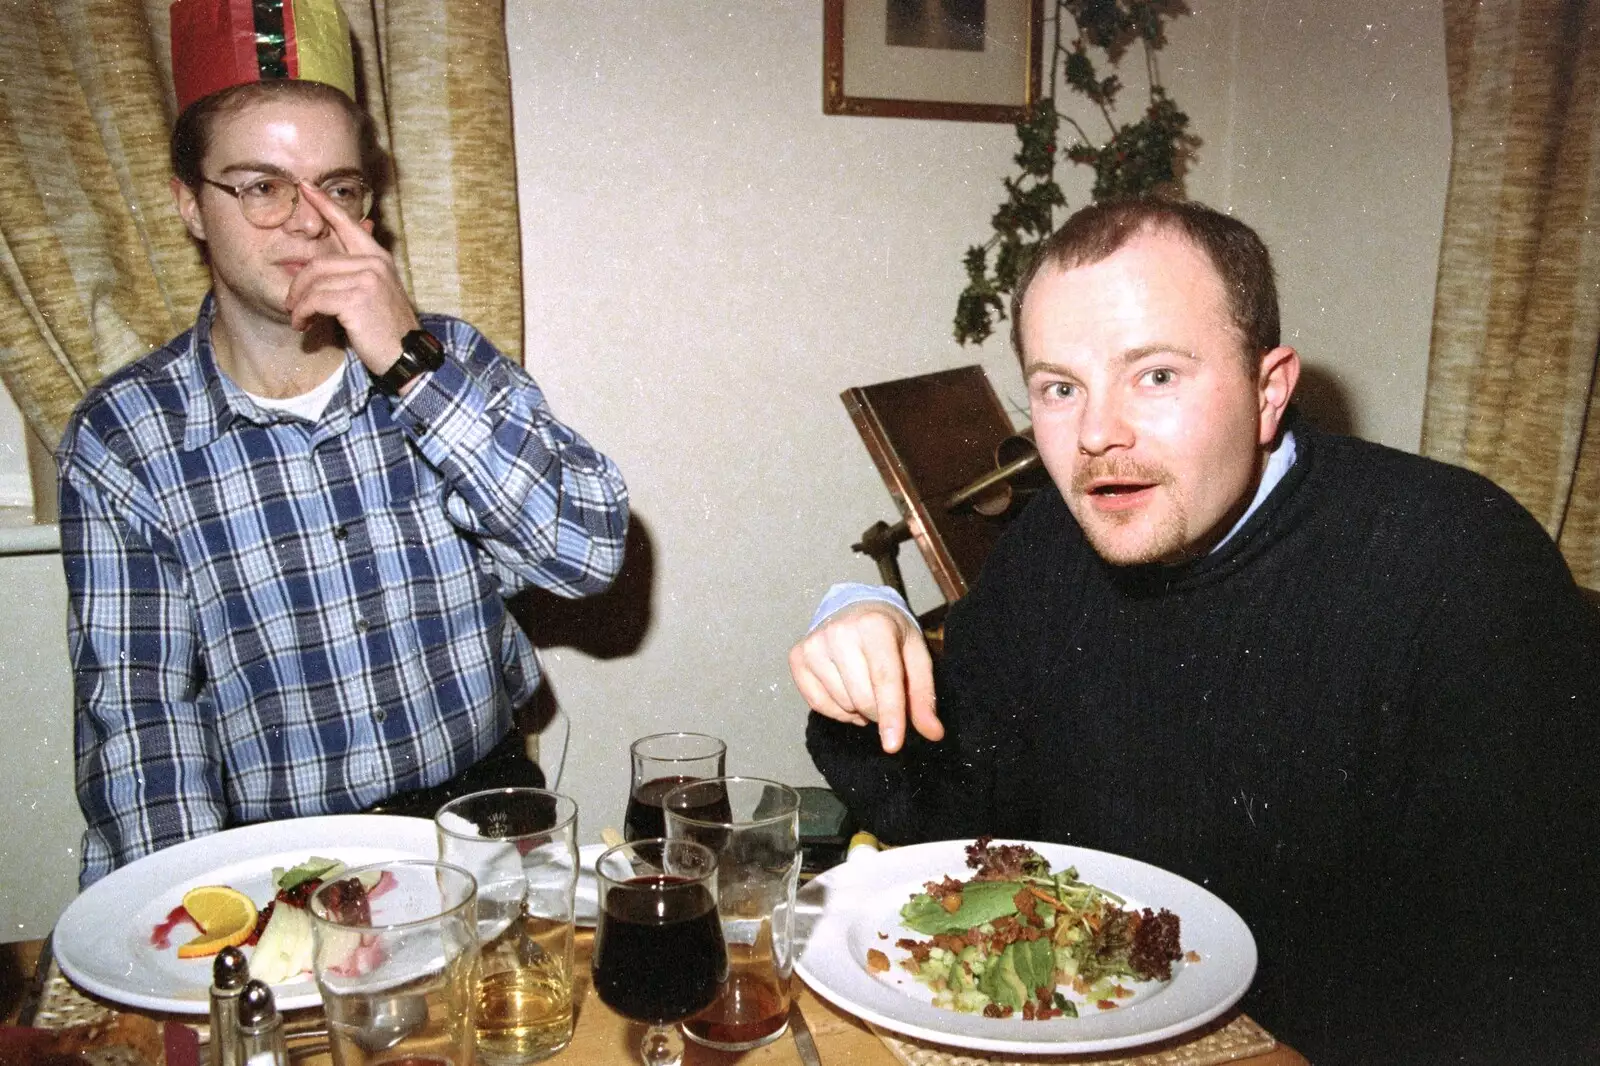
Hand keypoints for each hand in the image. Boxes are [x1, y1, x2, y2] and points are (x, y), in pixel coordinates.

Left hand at [283, 181, 418, 373]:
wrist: (406, 356)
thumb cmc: (387, 329)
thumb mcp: (376, 293)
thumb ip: (357, 271)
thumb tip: (334, 262)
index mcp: (378, 258)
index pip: (348, 224)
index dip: (324, 204)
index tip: (304, 186)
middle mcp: (374, 263)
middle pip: (318, 262)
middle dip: (298, 284)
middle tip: (291, 304)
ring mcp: (367, 280)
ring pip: (314, 282)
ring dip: (299, 304)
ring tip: (298, 319)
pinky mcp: (357, 299)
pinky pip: (315, 300)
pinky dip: (303, 314)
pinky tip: (303, 325)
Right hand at [789, 602, 942, 752]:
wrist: (855, 609)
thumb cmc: (890, 634)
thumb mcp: (916, 656)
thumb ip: (923, 696)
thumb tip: (933, 733)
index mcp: (875, 626)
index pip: (884, 679)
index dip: (891, 716)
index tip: (893, 746)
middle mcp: (839, 632)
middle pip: (862, 698)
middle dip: (879, 712)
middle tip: (886, 699)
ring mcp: (814, 644)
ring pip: (841, 704)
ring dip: (859, 710)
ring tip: (866, 689)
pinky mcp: (797, 656)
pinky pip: (817, 704)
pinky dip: (838, 711)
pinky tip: (847, 694)